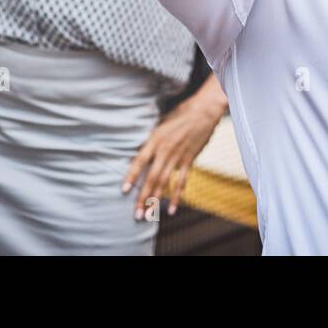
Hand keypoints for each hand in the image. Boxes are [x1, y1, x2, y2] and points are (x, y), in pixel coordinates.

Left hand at [122, 86, 225, 218]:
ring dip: (156, 200)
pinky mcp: (189, 160)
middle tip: (136, 215)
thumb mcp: (160, 124)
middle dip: (143, 197)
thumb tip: (138, 152)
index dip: (131, 176)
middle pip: (152, 177)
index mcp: (155, 140)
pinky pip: (182, 181)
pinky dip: (177, 196)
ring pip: (165, 182)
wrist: (203, 112)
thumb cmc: (179, 115)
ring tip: (149, 215)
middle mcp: (165, 150)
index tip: (124, 191)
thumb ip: (151, 139)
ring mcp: (178, 157)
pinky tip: (171, 209)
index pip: (140, 161)